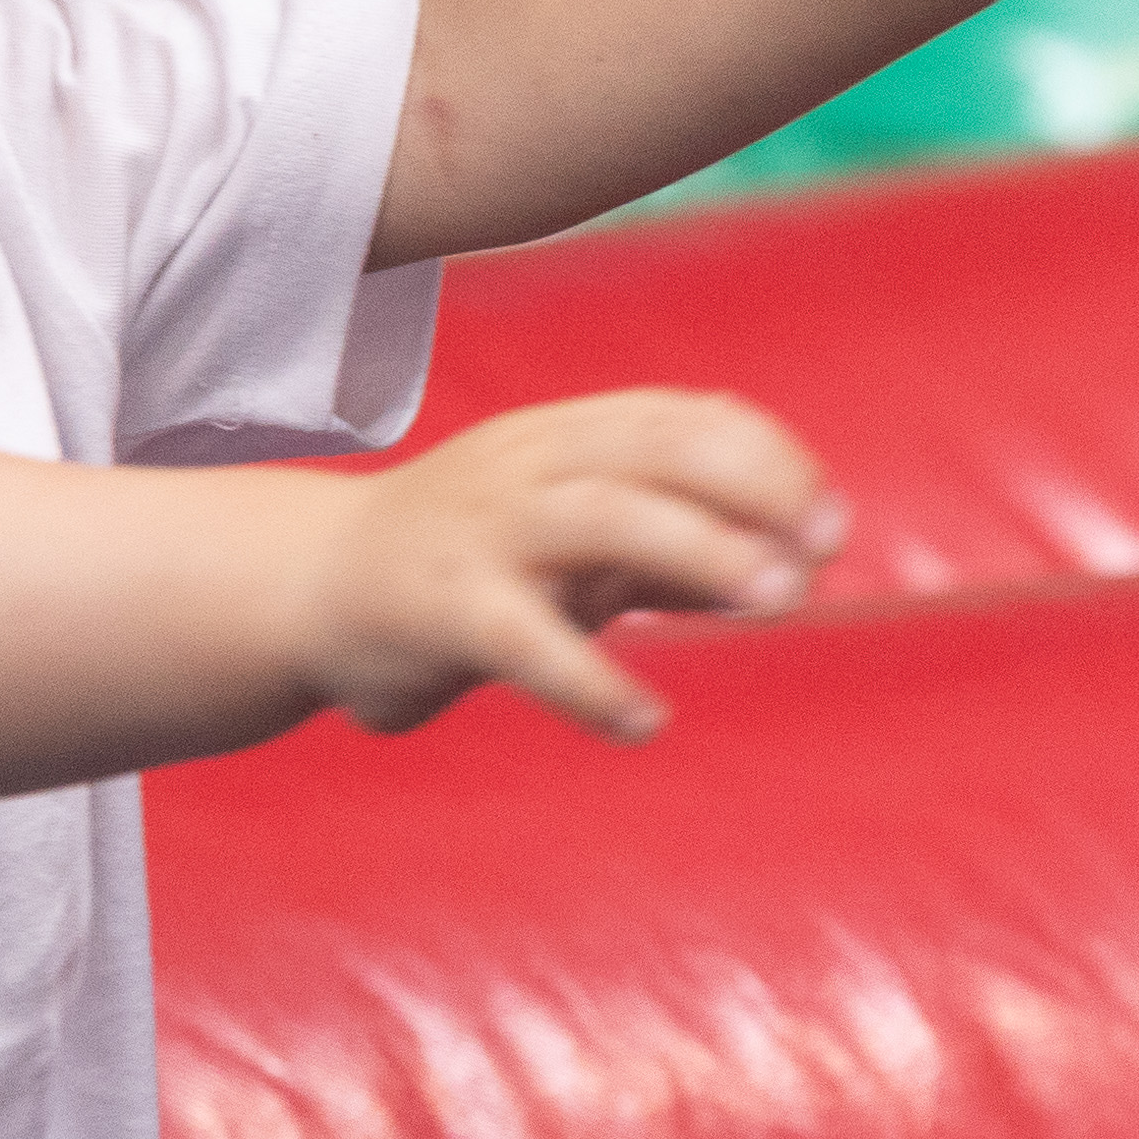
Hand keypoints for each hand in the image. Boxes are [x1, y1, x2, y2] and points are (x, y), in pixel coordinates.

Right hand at [307, 392, 837, 743]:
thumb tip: (789, 562)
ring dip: (703, 551)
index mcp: (564, 435)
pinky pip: (526, 642)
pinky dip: (593, 682)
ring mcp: (483, 530)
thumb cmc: (465, 565)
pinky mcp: (442, 607)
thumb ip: (669, 549)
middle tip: (828, 546)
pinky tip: (646, 721)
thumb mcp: (573, 540)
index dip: (768, 457)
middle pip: (660, 448)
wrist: (309, 588)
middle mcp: (528, 464)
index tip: (828, 515)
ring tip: (776, 600)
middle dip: (757, 488)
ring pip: (606, 518)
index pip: (683, 417)